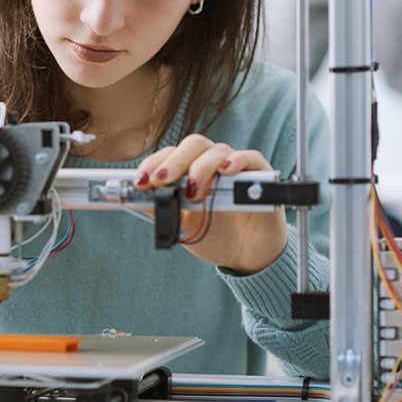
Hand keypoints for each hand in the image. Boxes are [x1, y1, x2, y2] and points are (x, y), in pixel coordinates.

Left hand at [135, 134, 287, 274]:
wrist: (246, 256)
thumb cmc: (215, 235)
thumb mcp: (182, 224)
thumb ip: (163, 208)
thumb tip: (140, 196)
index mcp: (191, 170)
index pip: (171, 154)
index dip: (154, 163)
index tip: (141, 181)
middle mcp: (212, 163)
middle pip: (193, 145)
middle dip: (173, 162)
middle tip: (161, 181)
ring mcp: (236, 168)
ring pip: (217, 151)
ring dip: (201, 168)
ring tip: (193, 193)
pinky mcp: (260, 176)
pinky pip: (250, 158)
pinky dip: (236, 161)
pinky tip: (225, 171)